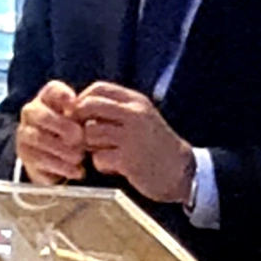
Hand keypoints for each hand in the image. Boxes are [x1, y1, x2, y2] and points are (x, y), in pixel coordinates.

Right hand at [16, 80, 85, 183]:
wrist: (55, 159)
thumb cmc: (72, 134)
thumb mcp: (80, 121)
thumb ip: (83, 116)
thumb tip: (84, 122)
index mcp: (46, 98)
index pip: (52, 90)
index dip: (63, 96)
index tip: (74, 105)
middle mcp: (31, 113)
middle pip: (42, 115)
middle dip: (62, 126)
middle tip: (79, 137)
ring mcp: (26, 135)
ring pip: (39, 139)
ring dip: (62, 149)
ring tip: (79, 157)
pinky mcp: (26, 157)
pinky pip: (41, 160)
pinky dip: (61, 167)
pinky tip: (77, 171)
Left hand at [76, 82, 194, 202]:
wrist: (181, 171)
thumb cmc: (155, 145)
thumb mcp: (141, 117)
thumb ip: (117, 109)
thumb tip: (81, 107)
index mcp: (136, 101)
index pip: (98, 89)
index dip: (82, 101)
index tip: (81, 116)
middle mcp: (134, 115)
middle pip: (88, 106)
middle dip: (79, 121)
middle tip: (84, 135)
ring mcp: (131, 137)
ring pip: (90, 133)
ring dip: (91, 146)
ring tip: (105, 153)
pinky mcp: (128, 160)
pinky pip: (98, 158)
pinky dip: (102, 165)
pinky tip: (115, 167)